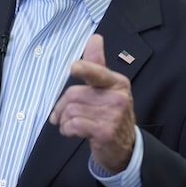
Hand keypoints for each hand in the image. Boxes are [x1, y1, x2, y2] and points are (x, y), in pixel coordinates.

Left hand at [49, 34, 135, 173]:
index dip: (85, 69)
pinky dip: (67, 129)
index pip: (98, 72)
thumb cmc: (109, 114)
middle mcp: (117, 97)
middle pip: (73, 94)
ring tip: (71, 125)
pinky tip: (73, 132)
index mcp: (117, 82)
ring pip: (71, 110)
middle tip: (62, 116)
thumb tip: (95, 38)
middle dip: (61, 107)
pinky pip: (73, 125)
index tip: (74, 67)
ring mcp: (113, 115)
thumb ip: (96, 65)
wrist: (124, 148)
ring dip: (64, 120)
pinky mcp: (105, 132)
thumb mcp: (107, 89)